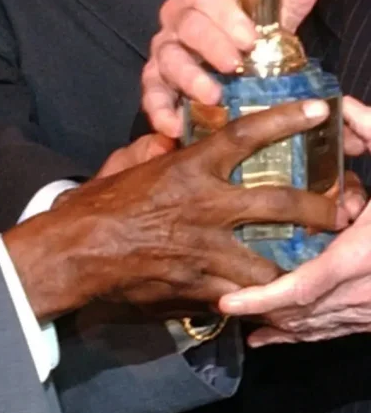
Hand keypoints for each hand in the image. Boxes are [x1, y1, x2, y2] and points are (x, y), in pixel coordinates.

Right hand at [3, 101, 343, 322]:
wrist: (73, 254)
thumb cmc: (93, 207)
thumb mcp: (121, 167)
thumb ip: (149, 151)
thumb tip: (166, 138)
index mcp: (188, 170)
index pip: (246, 136)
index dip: (286, 120)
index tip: (319, 112)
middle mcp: (207, 207)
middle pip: (282, 203)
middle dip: (319, 209)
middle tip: (339, 212)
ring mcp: (207, 251)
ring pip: (270, 261)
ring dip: (290, 265)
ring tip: (308, 268)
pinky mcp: (199, 288)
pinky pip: (238, 295)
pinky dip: (250, 298)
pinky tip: (261, 300)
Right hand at [141, 0, 327, 138]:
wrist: (228, 64)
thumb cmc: (247, 38)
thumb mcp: (271, 19)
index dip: (227, 16)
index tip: (250, 39)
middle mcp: (177, 20)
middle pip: (187, 25)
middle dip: (211, 45)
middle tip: (234, 66)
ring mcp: (163, 50)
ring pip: (168, 58)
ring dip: (188, 77)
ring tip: (212, 97)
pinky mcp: (154, 80)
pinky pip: (151, 93)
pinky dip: (159, 110)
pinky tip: (174, 126)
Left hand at [220, 196, 370, 345]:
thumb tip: (348, 111)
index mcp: (362, 257)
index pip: (303, 287)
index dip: (262, 299)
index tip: (227, 303)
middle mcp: (365, 291)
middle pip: (299, 312)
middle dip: (257, 312)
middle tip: (215, 303)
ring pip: (313, 326)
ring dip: (273, 324)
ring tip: (233, 317)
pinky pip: (332, 331)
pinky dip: (297, 334)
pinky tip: (266, 337)